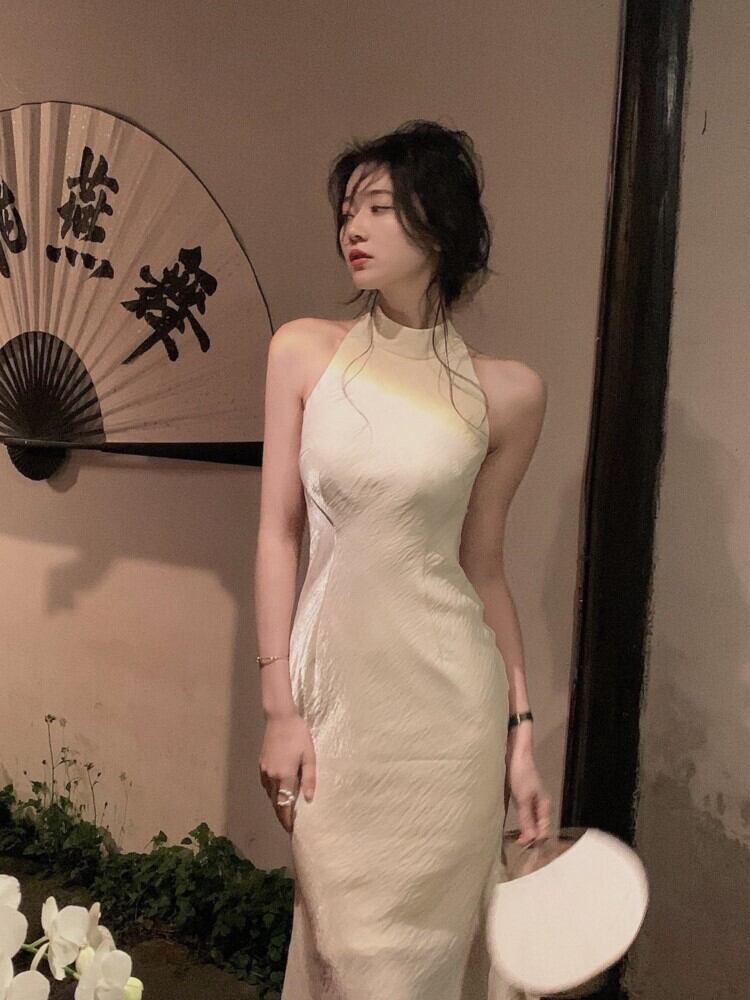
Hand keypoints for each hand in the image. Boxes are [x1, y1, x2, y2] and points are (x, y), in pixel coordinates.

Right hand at [258, 711, 316, 833]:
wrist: (280, 717)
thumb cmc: (299, 735)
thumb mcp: (309, 756)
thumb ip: (309, 778)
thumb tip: (309, 799)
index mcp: (285, 775)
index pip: (284, 805)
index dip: (287, 820)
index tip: (292, 831)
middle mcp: (271, 776)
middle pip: (275, 803)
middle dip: (282, 816)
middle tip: (290, 825)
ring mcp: (264, 770)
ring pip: (270, 794)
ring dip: (277, 804)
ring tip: (287, 811)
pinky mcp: (261, 764)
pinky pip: (266, 785)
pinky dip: (273, 793)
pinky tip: (280, 792)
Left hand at [505, 739, 551, 845]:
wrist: (516, 755)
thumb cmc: (521, 774)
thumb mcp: (522, 799)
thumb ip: (526, 819)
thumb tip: (531, 838)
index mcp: (544, 806)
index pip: (544, 830)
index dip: (536, 841)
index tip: (524, 848)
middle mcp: (541, 806)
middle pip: (539, 827)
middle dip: (531, 838)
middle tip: (518, 847)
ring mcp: (533, 802)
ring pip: (532, 822)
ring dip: (526, 831)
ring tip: (516, 841)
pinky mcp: (525, 798)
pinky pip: (526, 815)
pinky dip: (522, 823)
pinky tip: (515, 827)